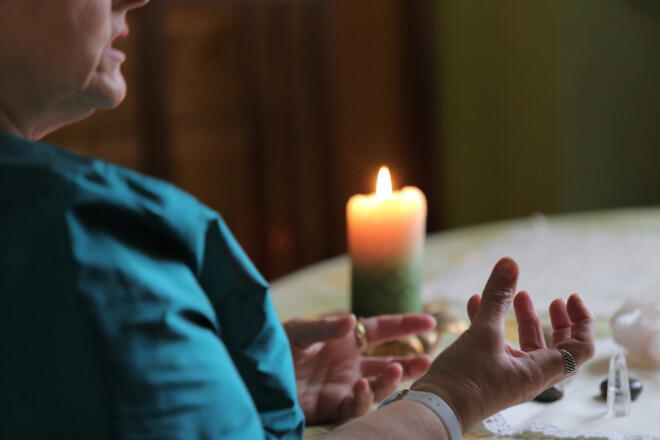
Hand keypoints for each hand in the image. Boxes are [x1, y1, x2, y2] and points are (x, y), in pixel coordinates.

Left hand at [284, 313, 435, 423]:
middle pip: (387, 362)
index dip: (405, 326)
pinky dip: (363, 398)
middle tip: (427, 361)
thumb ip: (324, 328)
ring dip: (390, 380)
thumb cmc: (272, 348)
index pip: (381, 330)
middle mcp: (348, 363)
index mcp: (343, 339)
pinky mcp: (332, 407)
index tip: (430, 322)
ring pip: (377, 386)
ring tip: (397, 371)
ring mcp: (343, 385)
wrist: (252, 379)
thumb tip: (352, 320)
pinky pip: (355, 407)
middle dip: (409, 363)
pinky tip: (363, 386)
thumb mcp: (296, 332)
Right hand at [412, 257, 594, 431]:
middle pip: (558, 347)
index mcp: (539, 371)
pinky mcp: (489, 373)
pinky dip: (493, 324)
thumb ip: (496, 297)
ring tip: (515, 295)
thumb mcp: (483, 332)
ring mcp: (509, 375)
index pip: (580, 348)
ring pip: (527, 345)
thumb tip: (509, 264)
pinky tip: (475, 304)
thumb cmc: (465, 379)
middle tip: (553, 300)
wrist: (437, 407)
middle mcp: (529, 375)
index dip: (581, 321)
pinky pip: (500, 346)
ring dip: (523, 319)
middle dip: (556, 321)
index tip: (569, 298)